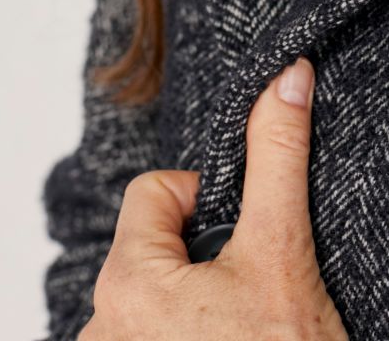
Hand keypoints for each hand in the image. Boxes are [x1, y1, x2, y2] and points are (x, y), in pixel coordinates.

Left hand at [80, 56, 347, 338]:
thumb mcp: (284, 248)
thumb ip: (278, 156)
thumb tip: (288, 73)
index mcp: (126, 284)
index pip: (155, 191)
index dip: (207, 204)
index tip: (243, 243)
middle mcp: (100, 332)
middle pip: (152, 246)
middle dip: (202, 256)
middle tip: (248, 293)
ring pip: (153, 296)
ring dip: (194, 302)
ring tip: (240, 330)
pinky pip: (151, 335)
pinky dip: (187, 335)